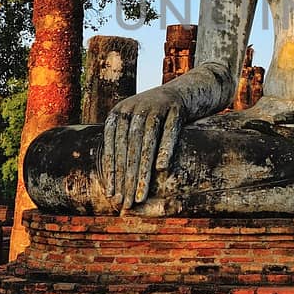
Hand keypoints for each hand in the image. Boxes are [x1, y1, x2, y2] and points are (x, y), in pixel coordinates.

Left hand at [102, 88, 186, 209]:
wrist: (183, 91)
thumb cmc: (155, 117)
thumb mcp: (134, 126)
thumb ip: (122, 146)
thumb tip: (110, 183)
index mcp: (118, 113)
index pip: (111, 147)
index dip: (112, 172)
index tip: (112, 196)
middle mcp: (134, 107)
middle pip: (128, 148)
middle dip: (126, 178)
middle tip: (126, 202)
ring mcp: (155, 106)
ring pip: (146, 143)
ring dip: (142, 171)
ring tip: (140, 194)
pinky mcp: (175, 107)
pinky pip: (169, 131)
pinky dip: (165, 149)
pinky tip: (161, 168)